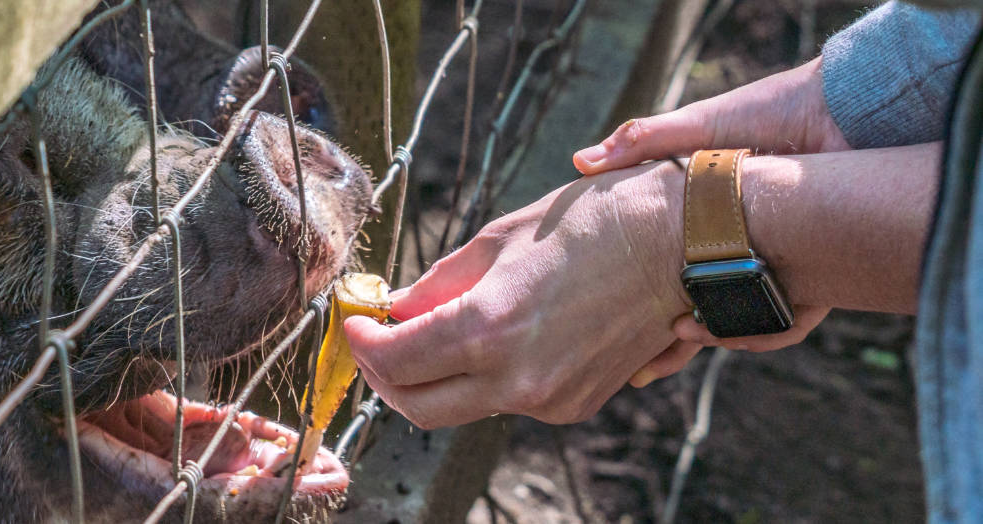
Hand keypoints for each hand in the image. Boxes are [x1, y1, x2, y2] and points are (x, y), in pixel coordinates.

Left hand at [346, 162, 693, 427]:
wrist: (683, 245)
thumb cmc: (593, 223)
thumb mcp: (497, 240)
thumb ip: (436, 285)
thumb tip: (393, 309)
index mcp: (489, 330)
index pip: (394, 361)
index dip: (362, 343)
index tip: (353, 321)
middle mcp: (517, 380)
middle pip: (417, 405)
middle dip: (384, 375)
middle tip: (374, 340)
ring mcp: (549, 401)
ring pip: (461, 408)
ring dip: (432, 377)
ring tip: (427, 332)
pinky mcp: (574, 405)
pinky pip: (506, 402)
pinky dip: (481, 378)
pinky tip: (488, 340)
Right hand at [574, 58, 845, 384]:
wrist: (848, 119)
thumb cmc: (775, 112)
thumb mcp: (698, 127)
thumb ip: (642, 143)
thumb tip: (579, 162)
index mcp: (710, 218)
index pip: (663, 269)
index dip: (637, 299)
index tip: (606, 320)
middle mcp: (742, 246)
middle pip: (701, 308)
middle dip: (673, 343)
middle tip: (644, 365)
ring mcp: (778, 267)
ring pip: (738, 322)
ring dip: (711, 336)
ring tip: (681, 331)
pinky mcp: (814, 281)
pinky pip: (781, 324)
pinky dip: (758, 332)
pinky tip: (728, 327)